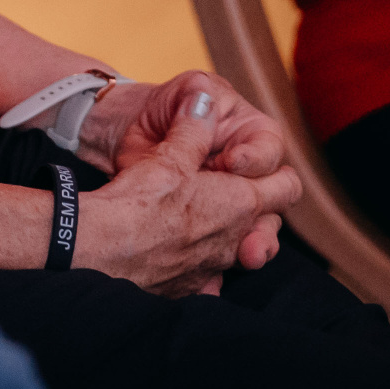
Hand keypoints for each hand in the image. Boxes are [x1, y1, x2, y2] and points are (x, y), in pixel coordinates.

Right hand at [73, 86, 303, 296]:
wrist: (102, 250)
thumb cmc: (138, 201)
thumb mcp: (169, 154)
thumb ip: (193, 128)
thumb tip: (205, 101)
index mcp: (241, 202)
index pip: (287, 187)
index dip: (277, 174)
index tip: (256, 169)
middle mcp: (235, 240)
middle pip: (268, 224)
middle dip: (256, 210)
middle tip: (230, 194)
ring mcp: (213, 269)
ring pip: (238, 251)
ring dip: (228, 237)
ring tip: (204, 221)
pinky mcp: (188, 288)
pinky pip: (209, 279)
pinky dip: (202, 268)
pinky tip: (183, 257)